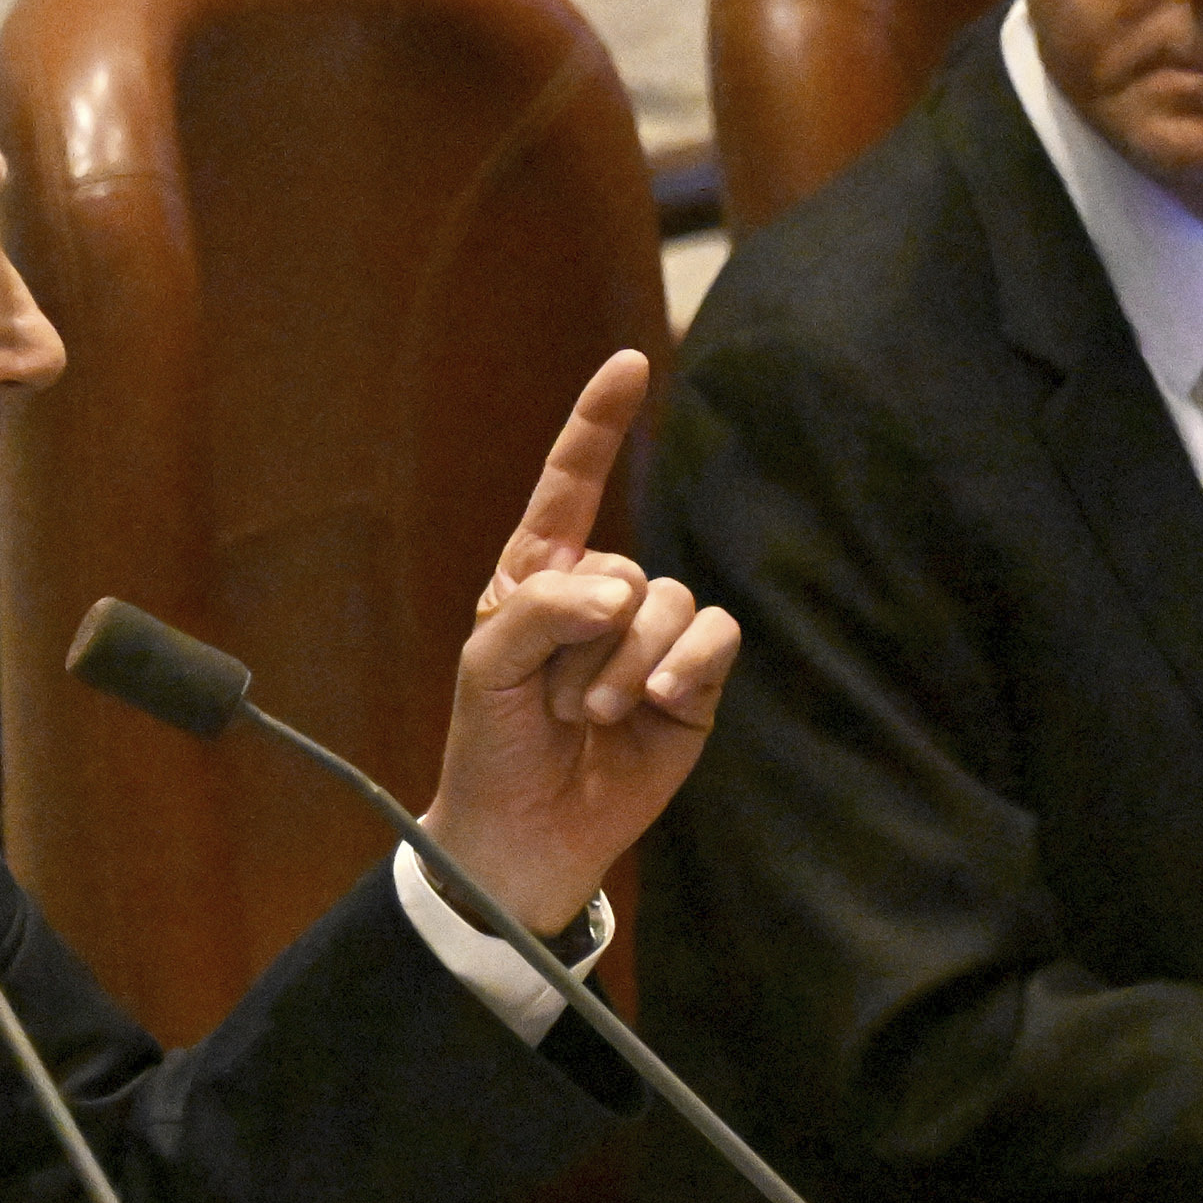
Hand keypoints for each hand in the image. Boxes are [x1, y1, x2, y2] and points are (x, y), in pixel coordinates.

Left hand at [416, 351, 743, 935]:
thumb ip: (543, 609)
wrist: (524, 835)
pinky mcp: (692, 684)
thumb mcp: (488, 668)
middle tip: (558, 701)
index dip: (599, 425)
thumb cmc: (492, 747)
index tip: (629, 366)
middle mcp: (599, 600)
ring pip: (669, 601)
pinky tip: (661, 699)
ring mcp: (649, 641)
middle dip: (589, 637)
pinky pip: (714, 637)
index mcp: (539, 578)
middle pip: (623, 568)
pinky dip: (688, 661)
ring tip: (595, 714)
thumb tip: (621, 593)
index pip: (572, 485)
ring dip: (629, 660)